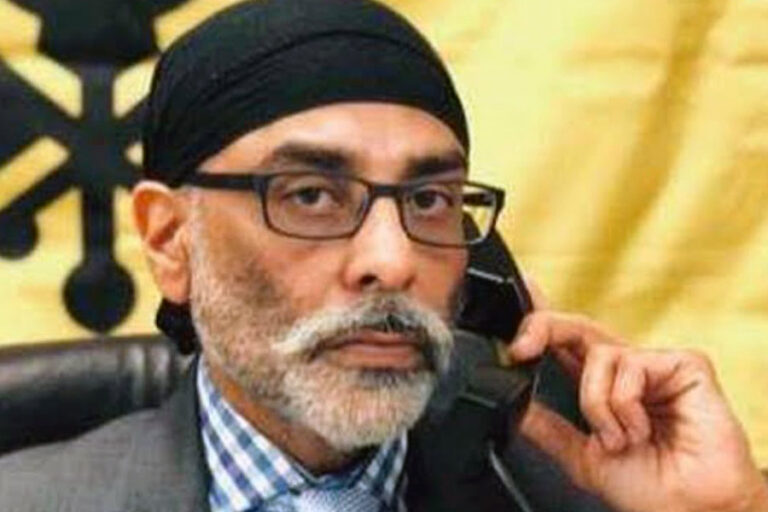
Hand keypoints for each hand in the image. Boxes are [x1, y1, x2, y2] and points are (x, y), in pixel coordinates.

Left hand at [509, 310, 767, 511]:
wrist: (693, 509)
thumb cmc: (652, 487)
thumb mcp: (582, 456)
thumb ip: (549, 429)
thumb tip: (513, 406)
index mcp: (600, 386)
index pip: (565, 343)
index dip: (540, 322)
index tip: (518, 312)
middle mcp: (624, 369)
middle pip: (575, 327)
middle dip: (542, 328)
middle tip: (522, 349)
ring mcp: (654, 364)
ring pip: (597, 353)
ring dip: (596, 404)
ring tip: (621, 438)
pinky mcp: (684, 363)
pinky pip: (631, 366)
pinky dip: (625, 404)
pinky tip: (642, 429)